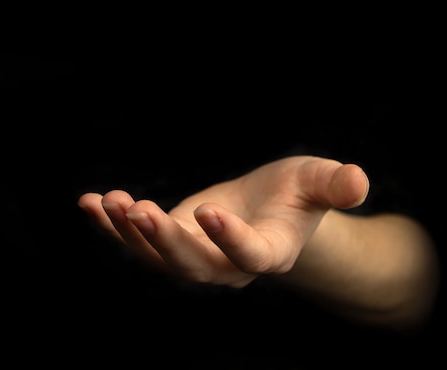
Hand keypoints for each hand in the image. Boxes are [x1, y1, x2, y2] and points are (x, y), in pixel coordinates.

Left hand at [77, 155, 368, 287]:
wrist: (269, 207)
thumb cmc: (298, 194)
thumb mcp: (318, 181)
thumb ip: (335, 185)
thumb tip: (358, 181)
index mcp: (269, 251)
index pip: (250, 256)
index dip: (230, 240)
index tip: (208, 210)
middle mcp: (228, 265)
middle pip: (194, 266)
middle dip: (165, 241)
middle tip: (139, 210)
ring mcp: (196, 257)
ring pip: (159, 259)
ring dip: (130, 234)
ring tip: (108, 201)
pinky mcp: (172, 242)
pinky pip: (138, 242)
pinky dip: (111, 227)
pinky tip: (88, 202)